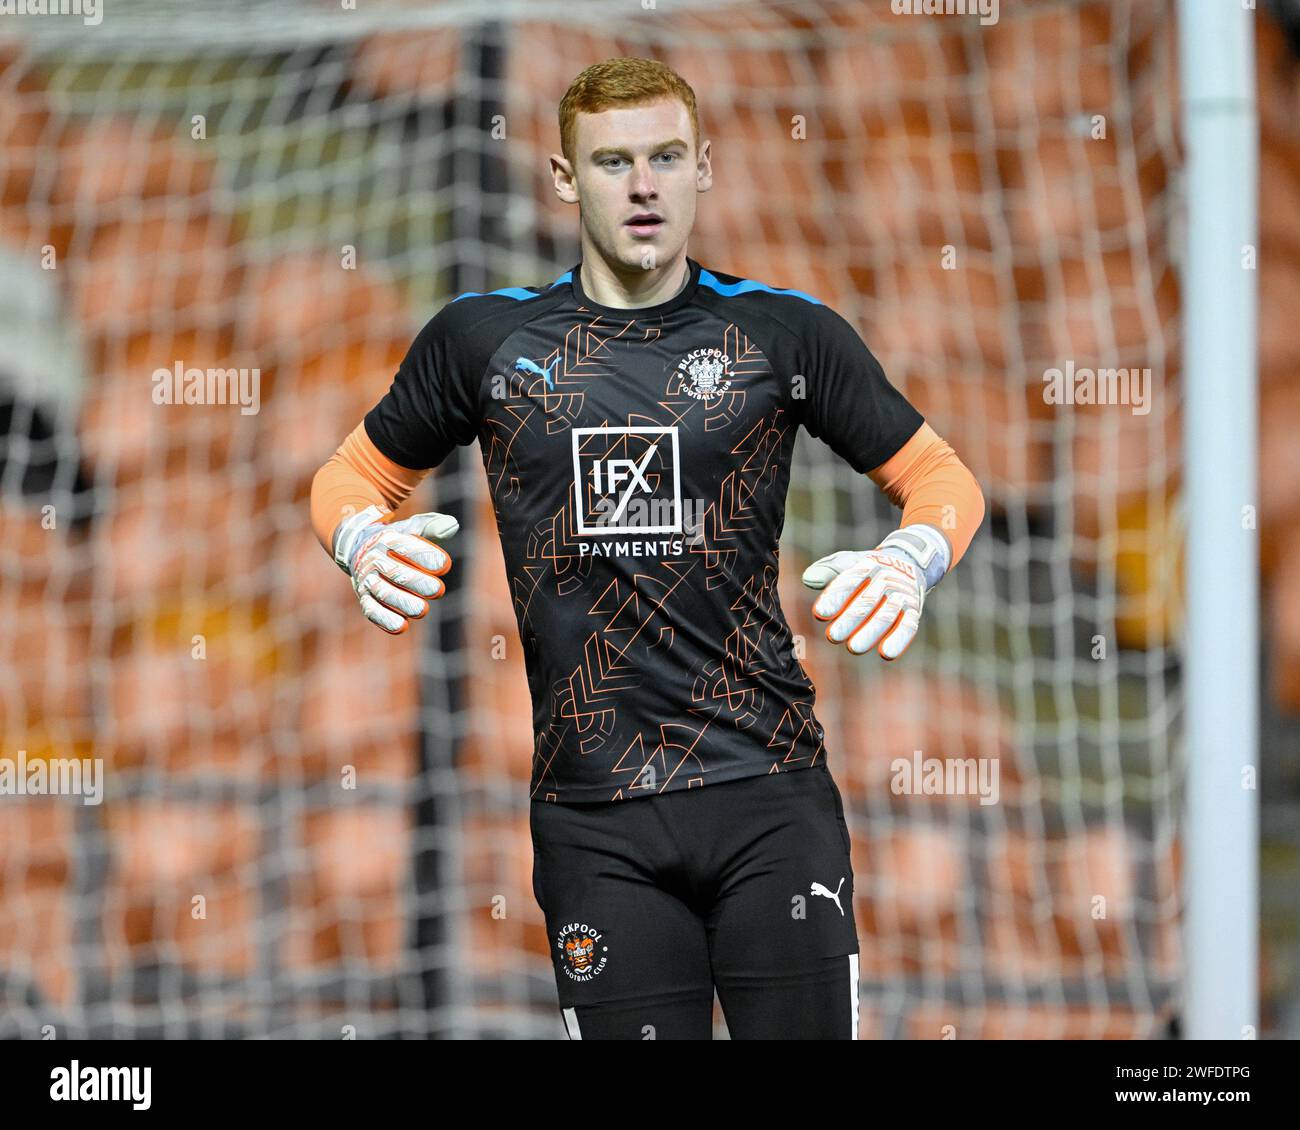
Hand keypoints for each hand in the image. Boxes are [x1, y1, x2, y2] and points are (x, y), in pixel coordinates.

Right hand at [332, 504, 457, 634]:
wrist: (359, 548)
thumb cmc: (398, 540)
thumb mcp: (413, 528)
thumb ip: (433, 527)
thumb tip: (452, 526)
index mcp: (387, 539)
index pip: (405, 547)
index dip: (425, 556)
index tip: (445, 565)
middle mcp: (374, 559)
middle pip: (394, 572)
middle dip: (417, 582)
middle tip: (438, 590)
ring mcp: (367, 580)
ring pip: (383, 593)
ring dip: (402, 603)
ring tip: (422, 610)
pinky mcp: (364, 598)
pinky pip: (371, 610)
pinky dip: (385, 619)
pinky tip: (402, 626)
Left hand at [801, 543, 926, 659]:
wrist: (907, 562)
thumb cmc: (866, 568)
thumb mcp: (846, 562)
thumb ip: (827, 570)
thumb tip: (808, 579)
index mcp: (866, 565)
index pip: (850, 581)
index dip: (835, 597)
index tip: (819, 613)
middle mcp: (886, 579)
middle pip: (867, 601)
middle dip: (849, 620)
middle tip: (833, 636)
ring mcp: (901, 595)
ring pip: (886, 616)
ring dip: (870, 633)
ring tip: (854, 648)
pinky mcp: (913, 610)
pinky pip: (908, 625)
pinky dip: (899, 639)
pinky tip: (886, 653)